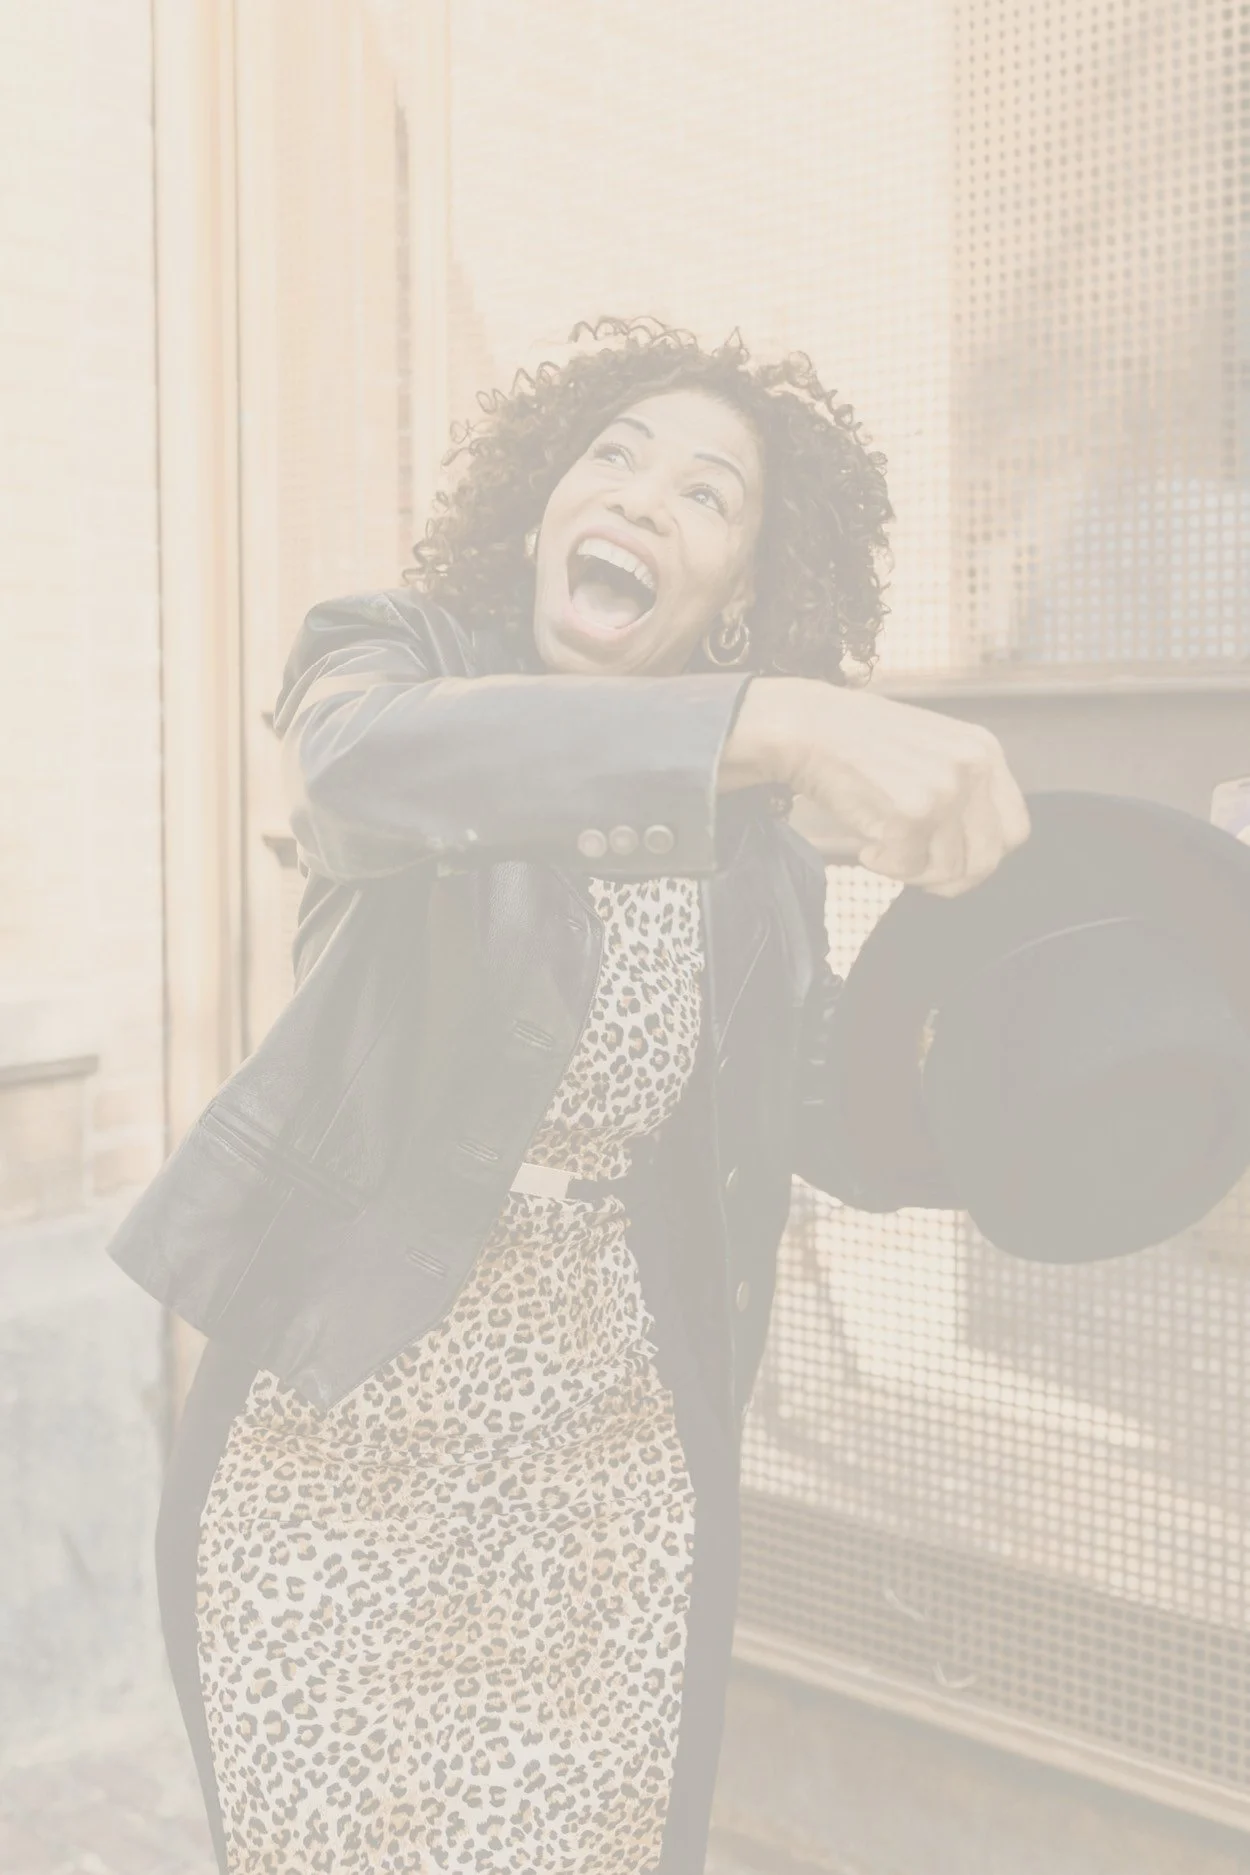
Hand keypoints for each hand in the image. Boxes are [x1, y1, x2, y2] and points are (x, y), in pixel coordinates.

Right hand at [720, 677, 1030, 895]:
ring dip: (911, 870)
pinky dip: (882, 865)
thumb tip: (975, 859)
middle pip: (987, 859)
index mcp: (984, 751)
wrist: (808, 727)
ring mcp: (945, 789)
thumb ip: (964, 792)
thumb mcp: (933, 753)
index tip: (943, 853)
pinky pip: (907, 868)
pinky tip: (864, 842)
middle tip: (911, 863)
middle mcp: (973, 767)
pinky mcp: (912, 812)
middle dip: (947, 875)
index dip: (979, 854)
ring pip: (948, 871)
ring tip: (882, 845)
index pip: (1014, 831)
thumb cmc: (859, 745)